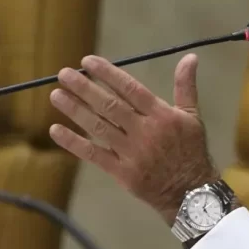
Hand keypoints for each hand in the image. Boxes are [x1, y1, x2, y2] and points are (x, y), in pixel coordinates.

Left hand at [48, 53, 217, 222]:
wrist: (190, 191)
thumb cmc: (190, 149)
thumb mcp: (192, 115)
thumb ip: (185, 86)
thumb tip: (190, 57)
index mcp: (161, 115)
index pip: (130, 89)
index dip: (108, 74)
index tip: (87, 62)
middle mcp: (144, 131)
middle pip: (110, 106)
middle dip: (85, 88)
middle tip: (63, 75)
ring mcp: (131, 152)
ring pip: (99, 127)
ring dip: (75, 110)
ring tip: (56, 95)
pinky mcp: (121, 172)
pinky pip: (94, 154)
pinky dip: (74, 142)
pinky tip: (56, 130)